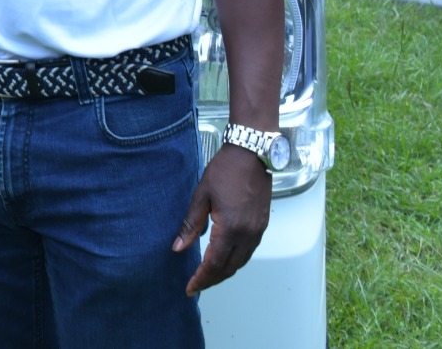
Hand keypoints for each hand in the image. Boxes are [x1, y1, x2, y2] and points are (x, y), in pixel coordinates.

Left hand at [172, 142, 271, 293]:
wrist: (252, 154)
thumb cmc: (225, 170)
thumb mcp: (202, 196)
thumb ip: (191, 224)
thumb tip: (178, 247)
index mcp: (231, 228)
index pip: (214, 263)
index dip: (201, 278)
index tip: (190, 288)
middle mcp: (248, 234)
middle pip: (229, 268)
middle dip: (212, 280)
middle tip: (196, 285)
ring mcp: (258, 231)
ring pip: (241, 262)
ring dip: (224, 272)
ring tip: (207, 276)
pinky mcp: (263, 225)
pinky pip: (249, 251)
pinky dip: (235, 260)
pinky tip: (224, 259)